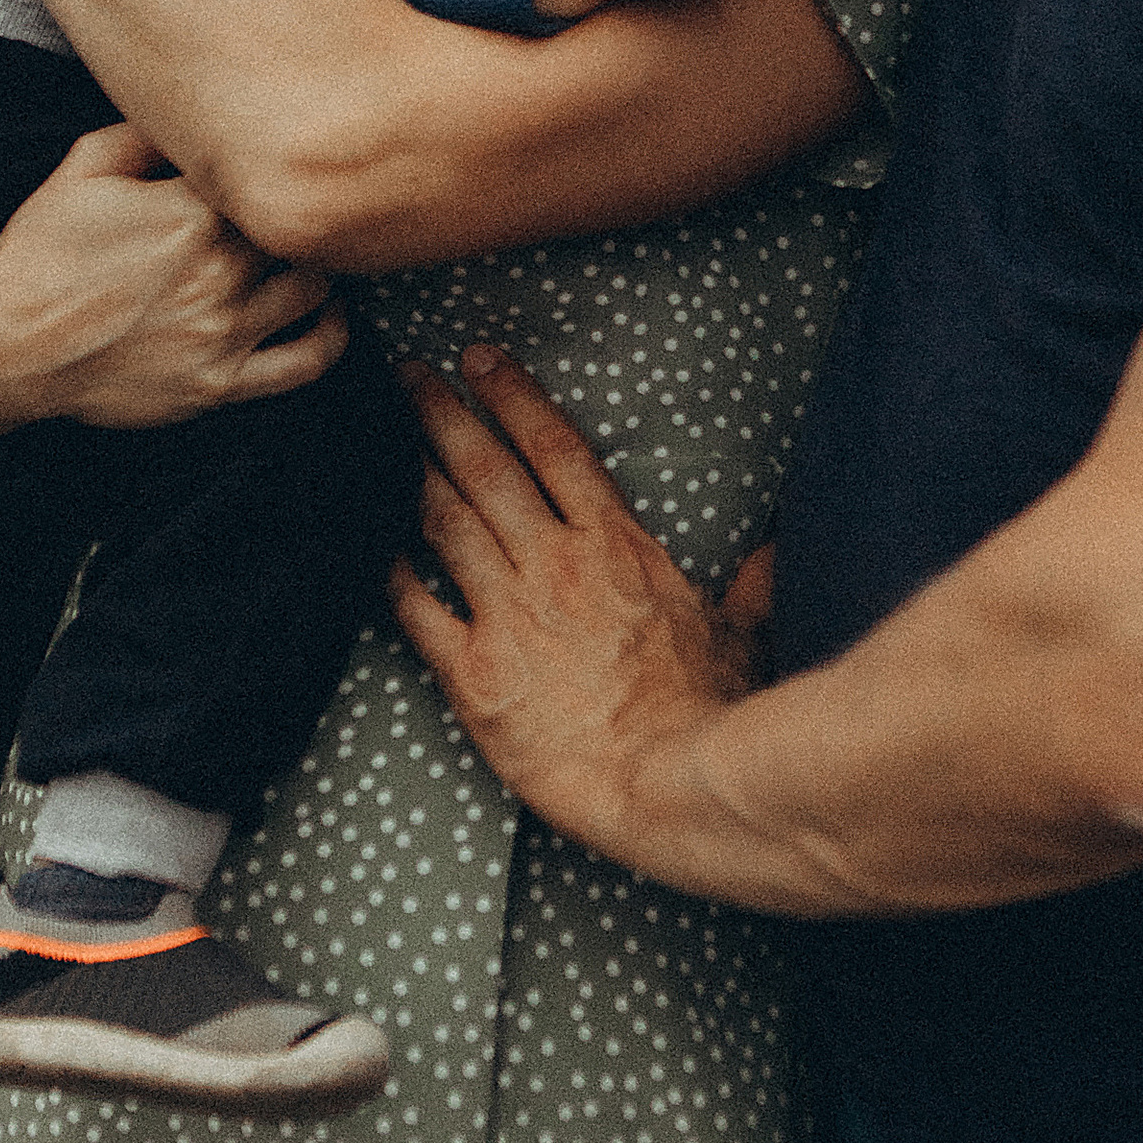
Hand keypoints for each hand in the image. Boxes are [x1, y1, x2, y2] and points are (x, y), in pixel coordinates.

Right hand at [0, 121, 347, 428]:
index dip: (276, 167)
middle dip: (300, 214)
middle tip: (305, 204)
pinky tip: (328, 315)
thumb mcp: (85, 166)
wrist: (6, 343)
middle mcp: (218, 270)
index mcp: (191, 211)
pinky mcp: (220, 383)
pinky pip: (306, 363)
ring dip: (317, 267)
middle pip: (299, 230)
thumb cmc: (41, 253)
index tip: (279, 162)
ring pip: (314, 288)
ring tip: (309, 253)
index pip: (269, 176)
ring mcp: (223, 330)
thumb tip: (197, 106)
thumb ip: (148, 130)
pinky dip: (331, 336)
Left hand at [388, 348, 759, 863]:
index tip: (479, 361)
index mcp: (616, 545)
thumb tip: (774, 551)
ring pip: (444, 522)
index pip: (554, 447)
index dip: (511, 396)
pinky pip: (414, 609)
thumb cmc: (708, 712)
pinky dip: (388, 575)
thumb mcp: (742, 633)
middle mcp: (555, 564)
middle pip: (485, 468)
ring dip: (410, 473)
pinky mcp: (472, 672)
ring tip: (380, 441)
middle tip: (407, 375)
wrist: (663, 781)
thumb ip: (751, 583)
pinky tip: (368, 547)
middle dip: (441, 413)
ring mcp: (509, 614)